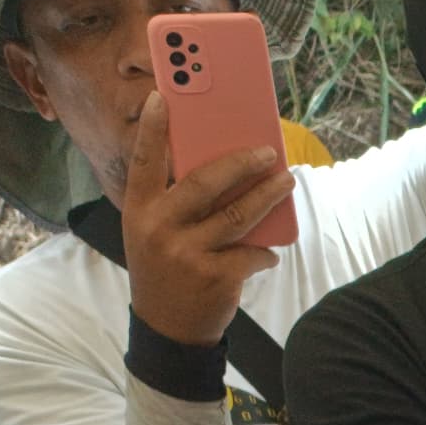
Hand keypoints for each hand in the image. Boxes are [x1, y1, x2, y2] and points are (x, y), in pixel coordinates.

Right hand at [117, 90, 285, 349]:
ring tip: (286, 181)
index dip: (154, 129)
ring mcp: (186, 253)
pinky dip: (264, 252)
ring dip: (268, 196)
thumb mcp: (153, 232)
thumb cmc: (165, 269)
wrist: (168, 328)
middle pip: (204, 182)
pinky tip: (269, 251)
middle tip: (267, 150)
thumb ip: (174, 203)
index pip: (144, 161)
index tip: (163, 96)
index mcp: (139, 210)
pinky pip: (252, 254)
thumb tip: (222, 166)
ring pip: (238, 215)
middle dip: (240, 163)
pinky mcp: (214, 277)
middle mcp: (158, 227)